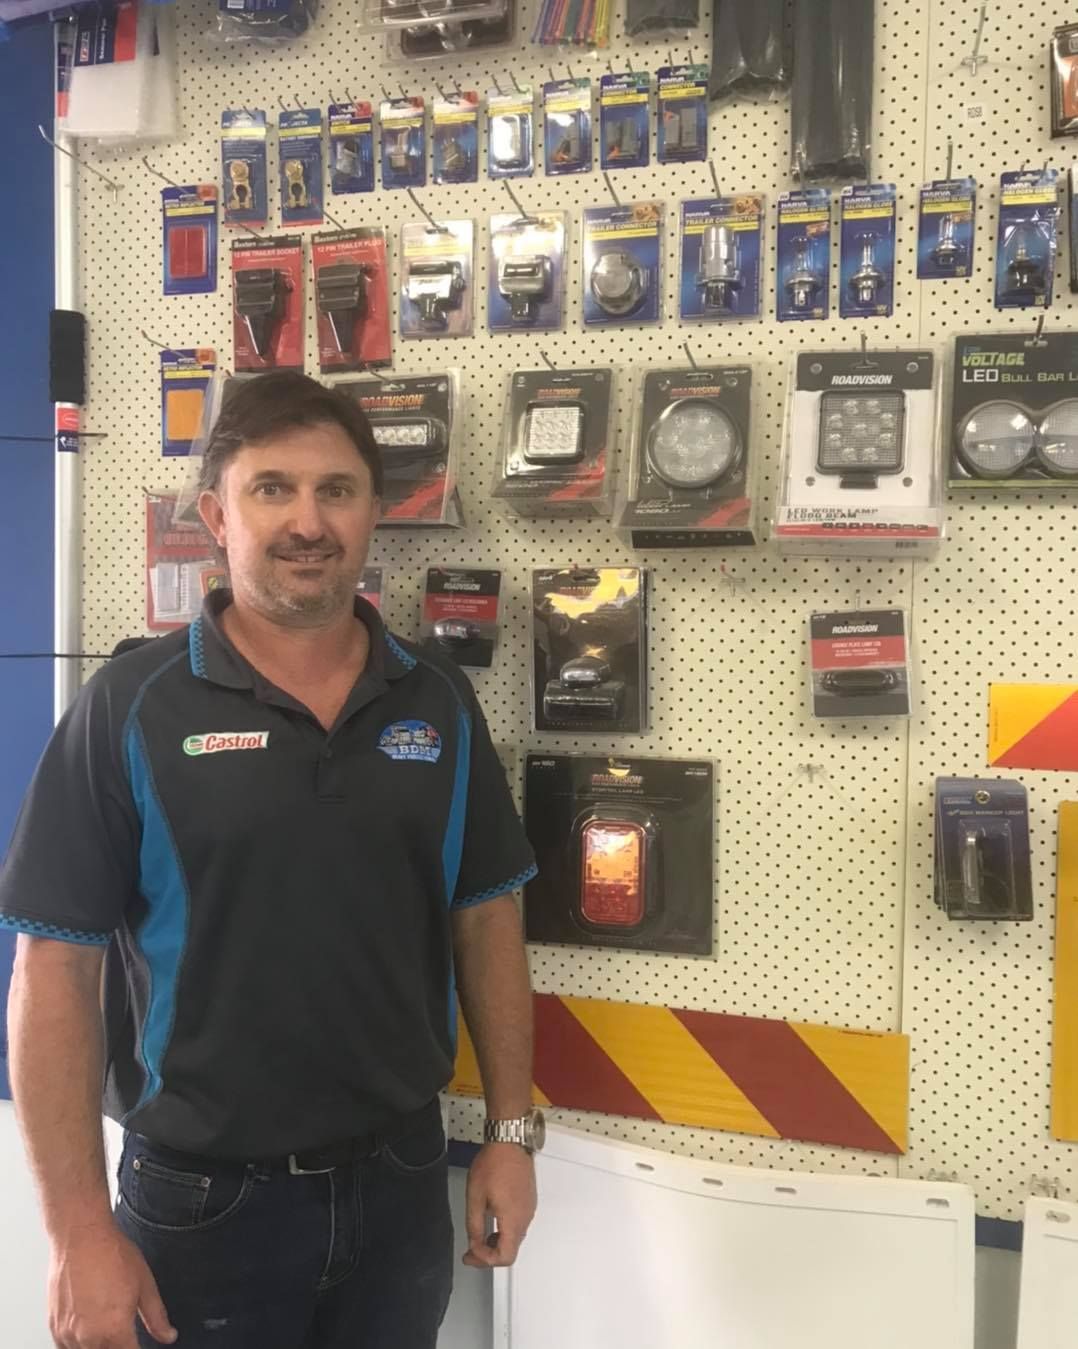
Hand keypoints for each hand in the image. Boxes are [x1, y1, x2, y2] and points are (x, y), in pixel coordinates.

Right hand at [48, 1222, 175, 1347]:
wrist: (81, 1237)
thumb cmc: (111, 1254)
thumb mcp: (145, 1284)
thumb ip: (156, 1316)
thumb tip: (168, 1336)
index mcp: (115, 1329)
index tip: (138, 1343)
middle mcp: (89, 1337)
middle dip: (118, 1347)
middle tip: (123, 1332)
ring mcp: (68, 1334)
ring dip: (99, 1347)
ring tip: (106, 1326)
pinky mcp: (54, 1328)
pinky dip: (78, 1345)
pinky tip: (88, 1331)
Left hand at [463, 1142, 536, 1268]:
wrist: (509, 1142)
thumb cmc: (494, 1164)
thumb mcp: (475, 1197)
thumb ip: (474, 1226)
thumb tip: (474, 1245)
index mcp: (512, 1220)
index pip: (504, 1257)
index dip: (485, 1260)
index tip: (471, 1254)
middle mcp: (525, 1217)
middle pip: (511, 1250)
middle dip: (489, 1254)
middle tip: (471, 1251)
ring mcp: (529, 1209)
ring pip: (515, 1238)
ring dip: (497, 1242)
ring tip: (479, 1237)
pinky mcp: (529, 1200)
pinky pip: (519, 1224)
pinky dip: (504, 1230)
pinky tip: (492, 1220)